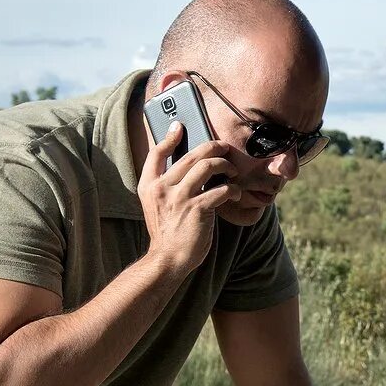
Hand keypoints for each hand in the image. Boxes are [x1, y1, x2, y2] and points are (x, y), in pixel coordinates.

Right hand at [139, 121, 242, 275]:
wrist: (168, 259)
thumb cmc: (167, 232)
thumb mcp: (157, 206)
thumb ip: (166, 186)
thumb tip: (188, 167)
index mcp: (149, 185)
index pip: (156, 153)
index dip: (168, 137)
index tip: (179, 126)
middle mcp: (162, 188)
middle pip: (191, 155)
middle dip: (212, 147)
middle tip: (225, 148)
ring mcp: (180, 197)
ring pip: (208, 166)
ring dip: (225, 166)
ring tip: (234, 172)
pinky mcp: (198, 209)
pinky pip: (221, 190)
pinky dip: (233, 189)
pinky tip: (236, 194)